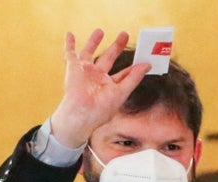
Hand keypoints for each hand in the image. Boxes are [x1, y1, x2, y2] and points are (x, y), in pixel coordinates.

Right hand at [49, 30, 151, 147]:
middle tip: (125, 34)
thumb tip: (147, 65)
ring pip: (90, 52)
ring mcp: (86, 72)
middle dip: (116, 46)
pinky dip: (69, 44)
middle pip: (109, 57)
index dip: (133, 66)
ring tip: (100, 31)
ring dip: (94, 42)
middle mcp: (98, 77)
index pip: (124, 72)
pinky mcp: (74, 68)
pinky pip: (70, 53)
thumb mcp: (121, 92)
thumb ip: (134, 78)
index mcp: (110, 85)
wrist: (82, 114)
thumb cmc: (102, 109)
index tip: (144, 58)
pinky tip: (70, 34)